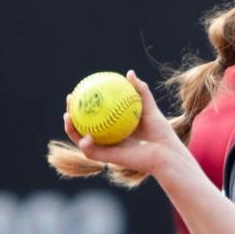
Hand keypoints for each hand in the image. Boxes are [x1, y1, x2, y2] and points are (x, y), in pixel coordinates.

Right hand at [61, 70, 187, 183]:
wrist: (166, 153)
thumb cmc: (162, 133)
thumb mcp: (149, 108)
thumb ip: (140, 91)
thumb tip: (129, 73)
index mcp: (115, 128)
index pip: (94, 115)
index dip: (84, 104)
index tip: (79, 90)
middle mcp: (108, 139)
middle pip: (82, 126)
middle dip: (71, 114)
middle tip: (69, 100)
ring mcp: (107, 150)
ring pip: (81, 140)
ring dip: (71, 130)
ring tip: (67, 117)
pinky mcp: (108, 160)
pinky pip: (91, 152)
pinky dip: (85, 144)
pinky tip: (86, 135)